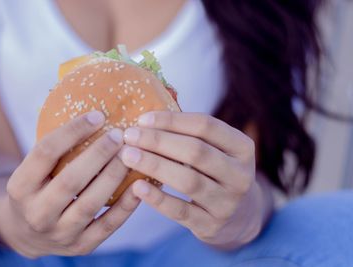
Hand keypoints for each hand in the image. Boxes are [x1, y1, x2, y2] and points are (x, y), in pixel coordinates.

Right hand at [0, 111, 139, 257]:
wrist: (26, 234)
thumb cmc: (36, 190)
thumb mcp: (31, 171)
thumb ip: (54, 149)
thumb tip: (92, 113)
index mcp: (19, 188)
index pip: (45, 153)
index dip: (72, 131)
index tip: (97, 115)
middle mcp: (37, 213)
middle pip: (70, 181)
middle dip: (98, 154)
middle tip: (119, 135)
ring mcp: (59, 234)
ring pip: (91, 204)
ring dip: (114, 176)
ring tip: (131, 155)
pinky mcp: (81, 246)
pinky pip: (107, 226)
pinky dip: (126, 206)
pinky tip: (140, 185)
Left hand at [120, 111, 256, 244]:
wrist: (239, 217)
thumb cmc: (216, 173)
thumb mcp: (217, 151)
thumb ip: (191, 135)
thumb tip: (146, 120)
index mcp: (243, 148)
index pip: (206, 126)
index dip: (172, 121)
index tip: (142, 119)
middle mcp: (241, 175)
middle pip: (196, 152)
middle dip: (158, 141)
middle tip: (129, 136)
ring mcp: (228, 203)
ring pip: (188, 181)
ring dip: (154, 165)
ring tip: (127, 156)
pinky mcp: (212, 226)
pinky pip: (181, 211)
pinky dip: (157, 199)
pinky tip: (137, 187)